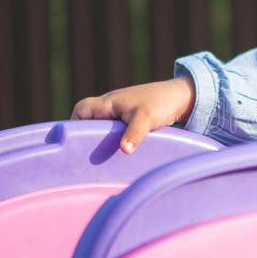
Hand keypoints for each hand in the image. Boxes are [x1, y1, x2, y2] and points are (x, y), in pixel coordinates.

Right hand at [71, 77, 195, 152]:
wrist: (182, 97)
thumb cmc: (161, 103)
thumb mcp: (146, 118)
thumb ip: (134, 133)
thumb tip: (123, 150)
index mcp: (108, 103)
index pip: (81, 110)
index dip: (75, 123)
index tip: (78, 142)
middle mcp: (110, 108)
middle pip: (89, 122)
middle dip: (88, 138)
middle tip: (92, 157)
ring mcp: (120, 114)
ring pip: (103, 129)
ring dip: (104, 141)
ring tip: (105, 160)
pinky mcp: (130, 121)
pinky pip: (115, 133)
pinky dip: (115, 142)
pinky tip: (120, 156)